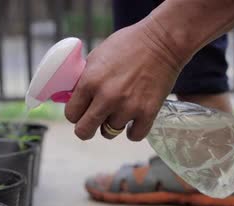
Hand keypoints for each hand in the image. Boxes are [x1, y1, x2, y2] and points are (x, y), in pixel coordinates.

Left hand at [65, 20, 184, 140]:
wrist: (162, 41)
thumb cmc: (129, 44)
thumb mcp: (97, 56)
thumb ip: (84, 79)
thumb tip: (74, 97)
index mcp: (90, 82)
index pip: (71, 114)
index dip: (75, 114)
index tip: (81, 111)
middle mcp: (106, 97)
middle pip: (84, 131)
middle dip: (86, 129)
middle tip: (94, 122)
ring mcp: (128, 107)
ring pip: (110, 133)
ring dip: (113, 124)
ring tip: (120, 110)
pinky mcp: (148, 113)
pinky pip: (134, 136)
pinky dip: (133, 131)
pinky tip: (134, 120)